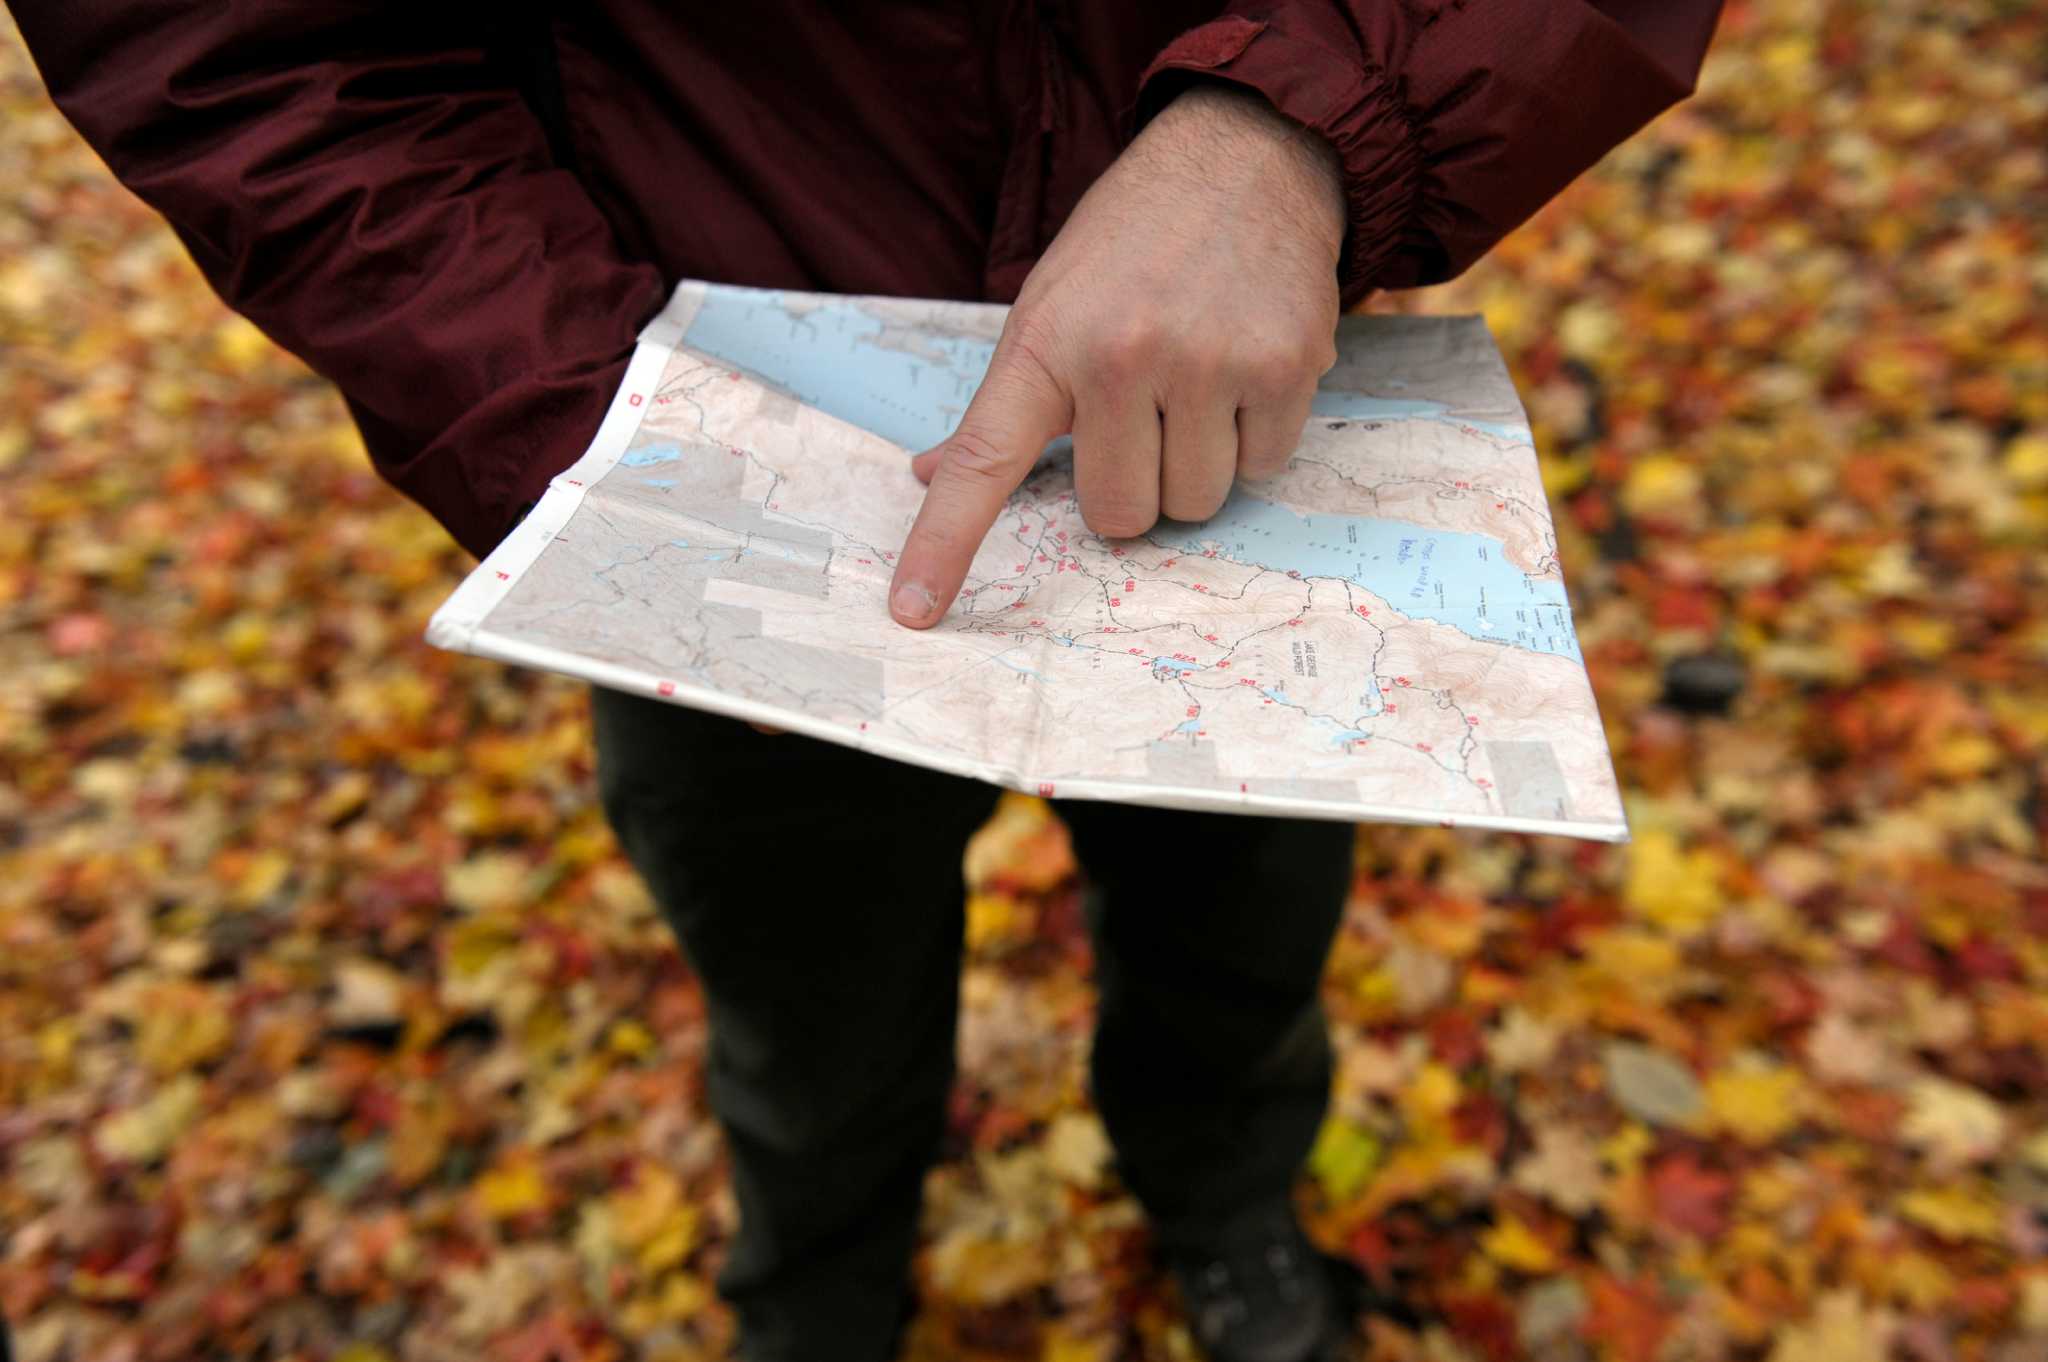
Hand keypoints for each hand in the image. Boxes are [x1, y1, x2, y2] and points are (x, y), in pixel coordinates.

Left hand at [887, 83, 1345, 628]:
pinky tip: (1245, 371)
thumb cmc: (1135, 242)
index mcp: (1047, 343)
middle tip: (1144, 421)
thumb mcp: (1049, 303)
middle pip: (1120, 515)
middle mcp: (1122, 355)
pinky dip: (1254, 439)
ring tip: (1199, 385)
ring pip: (1195, 502)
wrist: (1249, 157)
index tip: (913, 610)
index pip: (983, 463)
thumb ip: (1001, 402)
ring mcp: (1209, 363)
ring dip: (1198, 465)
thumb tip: (928, 473)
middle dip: (1135, 488)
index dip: (945, 545)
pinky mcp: (1284, 367)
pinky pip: (1262, 468)